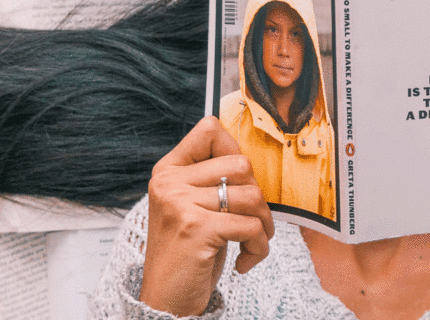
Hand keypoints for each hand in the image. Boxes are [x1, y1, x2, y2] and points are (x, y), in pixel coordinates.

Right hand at [139, 116, 274, 315]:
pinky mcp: (197, 228)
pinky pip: (251, 226)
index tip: (236, 181)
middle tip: (251, 222)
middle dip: (258, 197)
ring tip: (251, 242)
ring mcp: (180, 204)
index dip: (234, 149)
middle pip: (241, 164)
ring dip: (263, 225)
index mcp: (168, 170)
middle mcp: (170, 182)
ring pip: (251, 196)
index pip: (209, 129)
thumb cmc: (189, 252)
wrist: (166, 300)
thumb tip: (246, 157)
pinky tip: (245, 261)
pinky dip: (259, 247)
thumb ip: (211, 180)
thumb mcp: (193, 208)